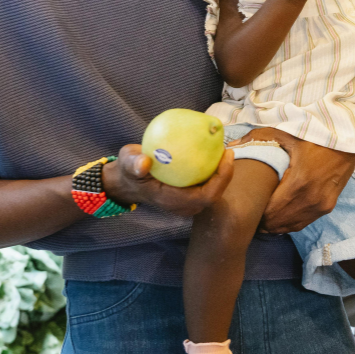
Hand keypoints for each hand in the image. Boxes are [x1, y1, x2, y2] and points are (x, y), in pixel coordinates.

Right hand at [103, 143, 233, 216]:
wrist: (128, 180)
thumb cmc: (130, 170)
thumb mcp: (127, 163)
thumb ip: (133, 163)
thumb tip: (143, 162)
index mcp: (173, 201)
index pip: (206, 196)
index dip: (221, 179)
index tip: (225, 156)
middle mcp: (184, 205)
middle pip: (215, 194)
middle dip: (226, 174)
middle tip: (227, 149)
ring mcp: (187, 201)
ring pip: (213, 189)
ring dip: (221, 171)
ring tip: (223, 148)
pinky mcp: (188, 194)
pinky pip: (206, 183)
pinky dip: (212, 169)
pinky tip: (213, 150)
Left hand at [232, 128, 354, 232]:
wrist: (348, 143)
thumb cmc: (315, 136)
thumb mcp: (286, 133)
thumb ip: (258, 138)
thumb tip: (232, 147)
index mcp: (299, 183)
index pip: (270, 211)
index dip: (256, 212)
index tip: (245, 206)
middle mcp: (311, 200)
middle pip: (278, 223)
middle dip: (262, 220)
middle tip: (250, 211)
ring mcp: (320, 207)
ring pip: (290, 227)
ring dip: (274, 224)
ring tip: (261, 216)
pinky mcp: (327, 208)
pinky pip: (302, 223)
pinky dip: (288, 223)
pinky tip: (278, 216)